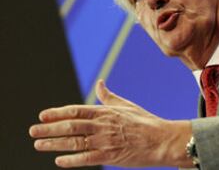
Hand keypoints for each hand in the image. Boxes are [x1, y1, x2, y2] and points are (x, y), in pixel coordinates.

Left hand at [29, 80, 192, 167]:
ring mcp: (105, 141)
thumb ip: (108, 96)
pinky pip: (86, 158)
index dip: (58, 113)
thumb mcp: (126, 105)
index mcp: (106, 112)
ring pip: (74, 142)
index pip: (76, 111)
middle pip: (70, 127)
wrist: (162, 139)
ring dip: (54, 144)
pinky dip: (71, 160)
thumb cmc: (145, 122)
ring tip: (39, 144)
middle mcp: (102, 125)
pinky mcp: (110, 156)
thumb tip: (99, 82)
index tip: (43, 115)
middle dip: (49, 129)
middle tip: (33, 130)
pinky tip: (58, 160)